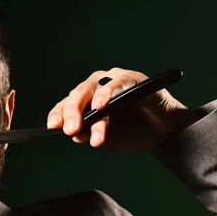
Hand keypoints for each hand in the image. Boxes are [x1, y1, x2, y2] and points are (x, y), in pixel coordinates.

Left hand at [46, 67, 199, 150]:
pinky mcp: (131, 78)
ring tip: (84, 126)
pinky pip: (116, 84)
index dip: (58, 114)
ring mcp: (112, 80)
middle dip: (70, 114)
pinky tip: (101, 105)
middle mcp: (95, 87)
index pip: (66, 105)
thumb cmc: (133, 131)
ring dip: (88, 111)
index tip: (52, 127)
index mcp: (86, 100)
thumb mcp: (106, 137)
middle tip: (69, 131)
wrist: (165, 131)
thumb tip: (73, 133)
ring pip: (93, 91)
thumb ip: (88, 133)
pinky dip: (107, 93)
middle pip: (76, 97)